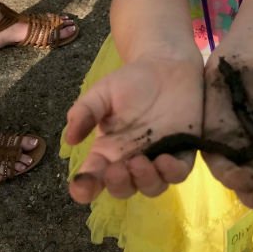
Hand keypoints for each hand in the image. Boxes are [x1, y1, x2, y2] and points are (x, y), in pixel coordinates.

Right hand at [65, 54, 203, 203]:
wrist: (166, 63)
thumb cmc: (131, 80)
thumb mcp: (102, 92)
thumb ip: (85, 112)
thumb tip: (69, 138)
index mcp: (108, 151)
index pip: (93, 178)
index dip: (85, 188)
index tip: (81, 185)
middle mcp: (131, 161)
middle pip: (123, 188)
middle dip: (118, 184)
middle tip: (117, 168)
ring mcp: (158, 158)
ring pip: (152, 186)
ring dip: (144, 181)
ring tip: (140, 162)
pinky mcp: (183, 151)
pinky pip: (179, 173)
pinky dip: (172, 172)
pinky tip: (165, 160)